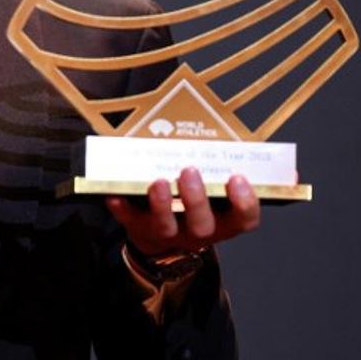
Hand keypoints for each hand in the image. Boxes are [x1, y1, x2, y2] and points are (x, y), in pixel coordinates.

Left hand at [105, 168, 260, 256]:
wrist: (160, 233)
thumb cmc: (191, 200)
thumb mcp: (210, 185)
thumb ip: (214, 166)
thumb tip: (210, 125)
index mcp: (223, 220)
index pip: (244, 219)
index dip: (244, 202)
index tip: (237, 177)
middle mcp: (198, 232)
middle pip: (203, 225)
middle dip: (196, 199)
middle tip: (190, 171)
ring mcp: (168, 234)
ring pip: (167, 228)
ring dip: (162, 205)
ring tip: (159, 181)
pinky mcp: (139, 229)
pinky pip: (129, 221)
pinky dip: (122, 208)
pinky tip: (116, 194)